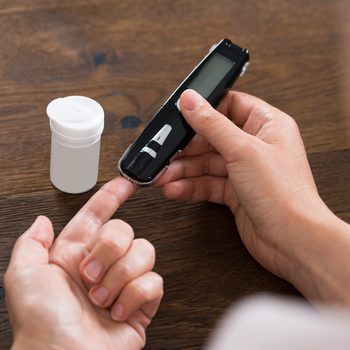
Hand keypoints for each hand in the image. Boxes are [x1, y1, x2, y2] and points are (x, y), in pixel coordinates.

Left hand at [4, 177, 162, 349]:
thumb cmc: (41, 324)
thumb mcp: (23, 278)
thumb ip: (31, 243)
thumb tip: (43, 220)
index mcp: (75, 255)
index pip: (97, 214)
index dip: (111, 196)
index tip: (125, 183)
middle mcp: (102, 264)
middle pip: (124, 230)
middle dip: (109, 251)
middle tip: (90, 275)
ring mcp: (123, 282)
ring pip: (144, 252)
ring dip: (120, 277)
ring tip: (102, 298)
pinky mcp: (141, 302)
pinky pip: (154, 281)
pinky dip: (134, 297)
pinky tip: (117, 310)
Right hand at [157, 89, 348, 301]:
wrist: (292, 241)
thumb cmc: (284, 194)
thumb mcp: (242, 150)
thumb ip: (212, 124)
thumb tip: (190, 100)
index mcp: (266, 125)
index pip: (230, 106)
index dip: (204, 109)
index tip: (180, 114)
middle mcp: (255, 146)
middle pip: (212, 138)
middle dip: (186, 148)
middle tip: (165, 154)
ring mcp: (245, 171)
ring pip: (206, 164)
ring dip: (183, 170)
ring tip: (164, 177)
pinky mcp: (236, 193)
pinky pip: (208, 184)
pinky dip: (190, 187)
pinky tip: (175, 190)